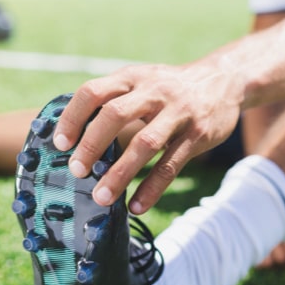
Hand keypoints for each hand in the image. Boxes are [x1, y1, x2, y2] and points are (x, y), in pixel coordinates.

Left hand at [53, 63, 241, 213]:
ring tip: (102, 197)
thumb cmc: (172, 87)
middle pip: (115, 115)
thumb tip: (75, 135)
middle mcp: (154, 91)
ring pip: (145, 144)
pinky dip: (152, 188)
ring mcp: (179, 113)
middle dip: (92, 145)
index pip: (94, 92)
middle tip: (77, 171)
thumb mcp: (143, 81)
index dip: (73, 118)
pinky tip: (137, 206)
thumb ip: (114, 99)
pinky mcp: (198, 135)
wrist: (225, 80)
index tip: (60, 144)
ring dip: (120, 173)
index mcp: (133, 78)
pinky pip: (171, 165)